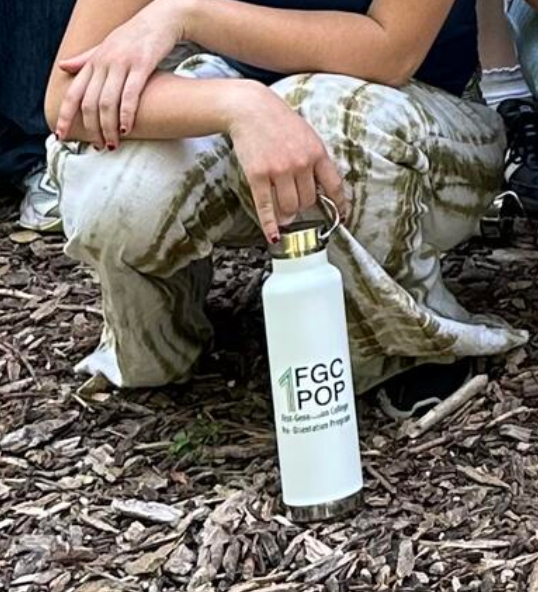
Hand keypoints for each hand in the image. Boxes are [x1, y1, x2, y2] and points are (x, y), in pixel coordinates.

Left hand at [55, 0, 182, 148]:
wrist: (161, 20)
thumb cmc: (134, 37)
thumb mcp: (106, 47)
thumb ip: (84, 60)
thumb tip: (63, 67)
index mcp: (93, 62)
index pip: (73, 93)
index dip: (64, 116)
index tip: (61, 137)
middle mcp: (103, 62)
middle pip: (90, 103)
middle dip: (92, 129)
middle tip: (99, 147)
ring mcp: (122, 63)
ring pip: (108, 102)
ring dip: (108, 127)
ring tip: (113, 144)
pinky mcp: (142, 65)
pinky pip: (130, 95)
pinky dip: (127, 115)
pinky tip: (126, 129)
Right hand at [228, 83, 346, 242]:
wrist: (250, 108)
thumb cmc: (279, 121)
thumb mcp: (307, 136)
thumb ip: (315, 161)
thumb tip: (317, 190)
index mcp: (317, 152)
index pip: (333, 186)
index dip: (339, 205)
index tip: (343, 217)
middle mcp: (300, 163)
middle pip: (308, 201)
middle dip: (303, 206)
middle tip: (296, 203)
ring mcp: (278, 170)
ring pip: (289, 207)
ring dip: (287, 215)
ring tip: (284, 213)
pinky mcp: (258, 175)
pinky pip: (266, 206)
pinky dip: (269, 224)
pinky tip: (273, 234)